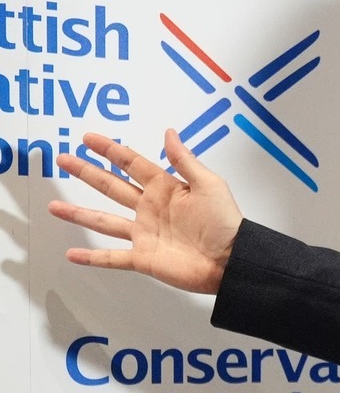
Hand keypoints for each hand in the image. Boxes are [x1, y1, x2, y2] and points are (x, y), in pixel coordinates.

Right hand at [48, 130, 242, 294]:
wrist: (233, 261)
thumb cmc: (225, 222)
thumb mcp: (209, 185)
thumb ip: (185, 160)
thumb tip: (168, 132)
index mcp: (165, 189)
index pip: (131, 164)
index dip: (110, 150)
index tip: (87, 138)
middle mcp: (150, 209)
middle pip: (111, 187)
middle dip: (87, 173)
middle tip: (62, 159)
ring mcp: (144, 234)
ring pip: (104, 222)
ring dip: (79, 214)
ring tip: (53, 207)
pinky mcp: (144, 258)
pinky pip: (113, 257)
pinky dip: (92, 257)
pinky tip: (72, 254)